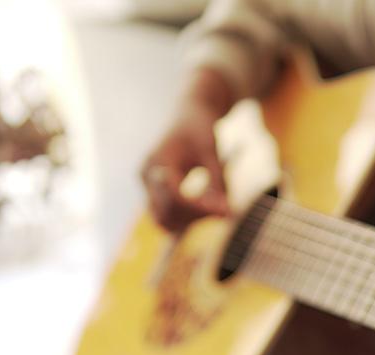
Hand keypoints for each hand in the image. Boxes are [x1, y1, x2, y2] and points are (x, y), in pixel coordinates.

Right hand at [141, 68, 233, 230]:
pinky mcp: (154, 192)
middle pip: (166, 213)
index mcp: (158, 161)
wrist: (188, 113)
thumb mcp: (212, 152)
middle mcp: (147, 176)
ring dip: (192, 222)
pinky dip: (187, 219)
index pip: (176, 196)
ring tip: (217, 207)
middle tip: (225, 211)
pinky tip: (208, 207)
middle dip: (197, 217)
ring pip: (165, 220)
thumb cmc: (201, 128)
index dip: (201, 208)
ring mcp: (147, 186)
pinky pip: (167, 216)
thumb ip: (218, 182)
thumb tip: (228, 212)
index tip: (227, 212)